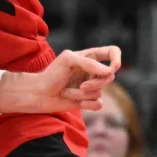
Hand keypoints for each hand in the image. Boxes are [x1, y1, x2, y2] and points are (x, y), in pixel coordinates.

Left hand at [0, 46, 121, 114]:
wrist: (38, 93)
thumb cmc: (51, 74)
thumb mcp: (67, 60)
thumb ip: (88, 62)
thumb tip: (108, 71)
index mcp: (89, 57)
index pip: (112, 52)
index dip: (117, 59)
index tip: (113, 67)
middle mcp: (93, 71)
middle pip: (109, 77)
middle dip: (95, 83)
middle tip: (82, 86)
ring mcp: (91, 86)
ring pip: (100, 92)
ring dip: (82, 94)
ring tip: (67, 91)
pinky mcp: (87, 101)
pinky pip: (98, 104)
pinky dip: (86, 104)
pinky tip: (75, 102)